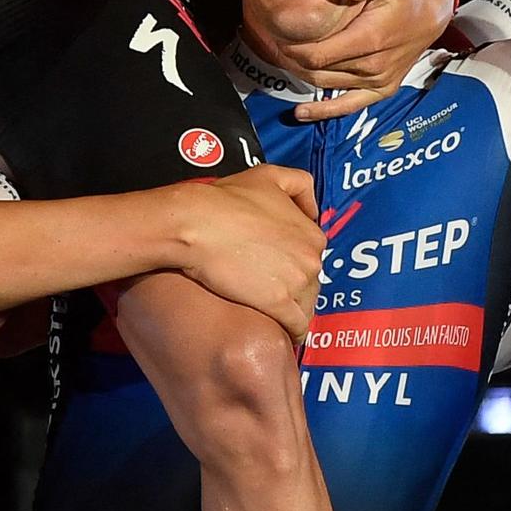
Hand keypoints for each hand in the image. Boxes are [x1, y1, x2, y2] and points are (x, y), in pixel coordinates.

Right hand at [171, 166, 325, 338]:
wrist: (198, 223)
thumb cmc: (227, 199)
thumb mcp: (269, 175)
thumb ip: (299, 185)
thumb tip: (312, 211)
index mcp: (312, 233)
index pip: (313, 258)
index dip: (296, 264)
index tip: (280, 270)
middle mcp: (312, 258)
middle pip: (312, 283)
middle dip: (296, 289)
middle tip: (272, 291)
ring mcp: (297, 282)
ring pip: (305, 307)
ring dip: (293, 311)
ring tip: (274, 315)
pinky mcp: (277, 304)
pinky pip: (295, 327)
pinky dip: (291, 332)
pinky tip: (282, 334)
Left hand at [289, 0, 456, 120]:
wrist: (435, 11)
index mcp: (371, 39)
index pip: (319, 53)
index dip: (292, 49)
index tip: (276, 37)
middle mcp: (373, 66)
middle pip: (319, 70)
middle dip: (292, 60)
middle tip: (273, 45)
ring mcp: (377, 81)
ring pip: (327, 85)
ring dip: (303, 76)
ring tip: (283, 61)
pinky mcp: (381, 89)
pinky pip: (348, 106)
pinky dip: (323, 111)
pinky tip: (301, 113)